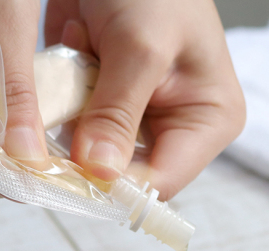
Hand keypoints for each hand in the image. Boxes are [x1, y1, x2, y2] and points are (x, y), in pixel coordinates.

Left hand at [45, 0, 245, 199]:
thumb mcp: (140, 47)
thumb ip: (118, 113)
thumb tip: (99, 172)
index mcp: (209, 122)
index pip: (162, 181)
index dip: (118, 186)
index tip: (71, 179)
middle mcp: (178, 128)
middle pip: (129, 172)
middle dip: (90, 154)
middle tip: (60, 125)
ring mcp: (142, 117)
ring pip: (98, 151)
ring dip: (75, 119)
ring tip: (79, 64)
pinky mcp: (112, 103)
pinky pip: (80, 123)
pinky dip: (65, 100)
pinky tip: (76, 56)